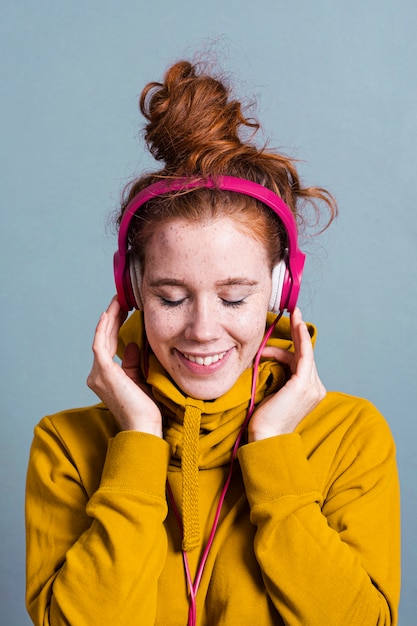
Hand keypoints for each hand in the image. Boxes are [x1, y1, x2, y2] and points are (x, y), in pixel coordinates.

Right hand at [87, 296, 162, 435]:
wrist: (144, 427)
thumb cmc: (145, 409)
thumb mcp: (139, 379)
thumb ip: (131, 362)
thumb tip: (129, 344)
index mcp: (106, 377)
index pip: (109, 344)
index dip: (116, 325)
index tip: (126, 309)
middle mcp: (97, 375)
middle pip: (104, 338)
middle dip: (113, 317)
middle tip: (123, 298)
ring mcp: (98, 374)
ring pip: (101, 338)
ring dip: (110, 317)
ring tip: (120, 300)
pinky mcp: (104, 373)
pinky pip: (100, 345)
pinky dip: (104, 328)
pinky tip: (110, 313)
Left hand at [248, 308, 325, 441]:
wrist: (265, 439)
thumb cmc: (264, 421)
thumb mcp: (271, 393)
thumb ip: (276, 376)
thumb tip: (264, 358)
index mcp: (309, 392)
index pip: (300, 362)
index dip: (292, 345)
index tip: (288, 328)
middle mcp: (316, 388)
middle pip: (303, 355)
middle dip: (297, 334)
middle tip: (293, 313)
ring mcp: (312, 387)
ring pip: (303, 354)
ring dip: (293, 336)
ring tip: (289, 318)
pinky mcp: (304, 385)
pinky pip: (304, 356)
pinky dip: (302, 338)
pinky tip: (297, 324)